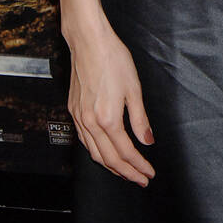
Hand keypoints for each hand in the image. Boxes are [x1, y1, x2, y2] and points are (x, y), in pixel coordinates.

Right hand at [66, 16, 155, 185]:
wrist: (89, 43)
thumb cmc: (114, 60)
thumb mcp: (134, 89)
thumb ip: (140, 119)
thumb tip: (147, 140)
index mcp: (108, 119)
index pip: (125, 152)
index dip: (139, 166)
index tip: (149, 173)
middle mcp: (90, 122)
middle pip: (108, 159)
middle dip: (126, 172)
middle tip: (141, 179)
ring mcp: (79, 117)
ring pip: (93, 153)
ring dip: (110, 166)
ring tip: (125, 171)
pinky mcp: (73, 110)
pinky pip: (84, 140)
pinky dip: (96, 152)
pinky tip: (104, 152)